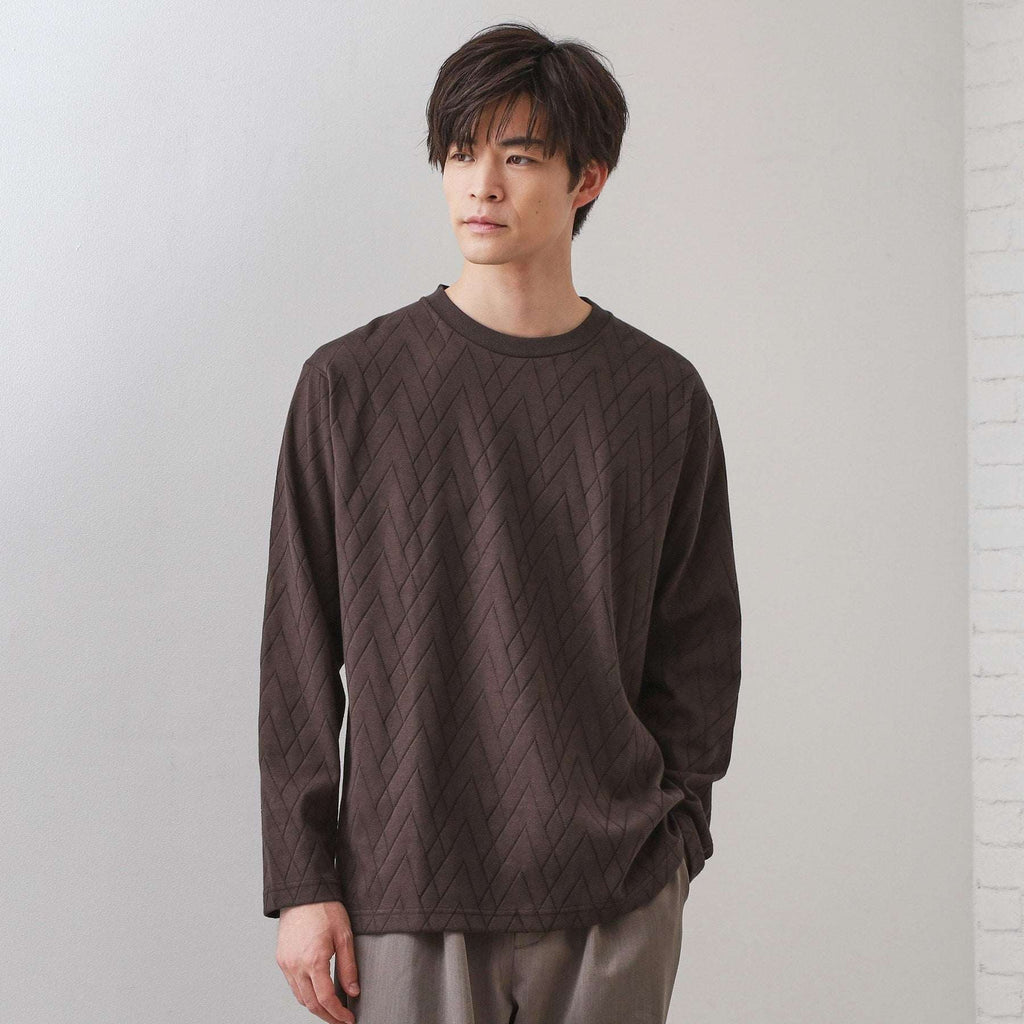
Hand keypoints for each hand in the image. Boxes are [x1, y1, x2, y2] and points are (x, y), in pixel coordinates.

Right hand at [277, 901, 359, 1022]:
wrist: (303, 892)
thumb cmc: (325, 909)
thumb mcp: (344, 935)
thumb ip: (348, 967)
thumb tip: (353, 991)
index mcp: (314, 960)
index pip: (326, 999)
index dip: (338, 1014)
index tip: (349, 1020)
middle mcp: (296, 966)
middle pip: (311, 1004)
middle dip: (327, 1016)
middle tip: (341, 1021)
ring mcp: (286, 964)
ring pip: (300, 997)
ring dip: (315, 1007)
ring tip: (331, 1010)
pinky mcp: (281, 959)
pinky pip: (293, 985)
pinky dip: (305, 994)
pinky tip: (316, 993)